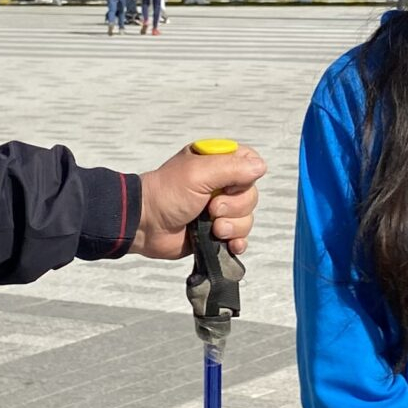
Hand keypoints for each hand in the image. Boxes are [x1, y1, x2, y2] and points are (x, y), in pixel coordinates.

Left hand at [133, 142, 266, 258]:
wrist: (146, 225)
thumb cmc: (167, 194)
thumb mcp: (198, 173)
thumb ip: (231, 168)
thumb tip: (261, 167)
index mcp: (216, 163)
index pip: (250, 163)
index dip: (246, 178)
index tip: (228, 186)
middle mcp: (221, 184)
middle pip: (251, 195)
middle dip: (235, 207)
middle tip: (211, 209)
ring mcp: (219, 209)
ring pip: (247, 218)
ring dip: (232, 227)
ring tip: (212, 228)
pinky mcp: (217, 232)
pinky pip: (241, 237)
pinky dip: (237, 242)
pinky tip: (228, 244)